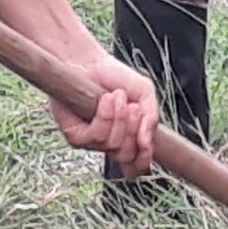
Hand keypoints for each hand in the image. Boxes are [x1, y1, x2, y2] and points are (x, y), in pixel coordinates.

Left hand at [48, 48, 158, 174]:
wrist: (90, 62)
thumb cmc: (115, 77)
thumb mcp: (145, 93)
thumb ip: (152, 118)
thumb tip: (147, 142)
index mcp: (129, 137)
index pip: (136, 166)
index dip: (143, 162)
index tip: (147, 147)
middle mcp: (110, 143)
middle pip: (126, 156)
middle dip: (133, 129)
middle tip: (132, 107)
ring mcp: (92, 141)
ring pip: (111, 145)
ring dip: (119, 118)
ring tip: (116, 97)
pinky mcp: (75, 134)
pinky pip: (93, 137)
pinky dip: (103, 117)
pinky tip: (105, 100)